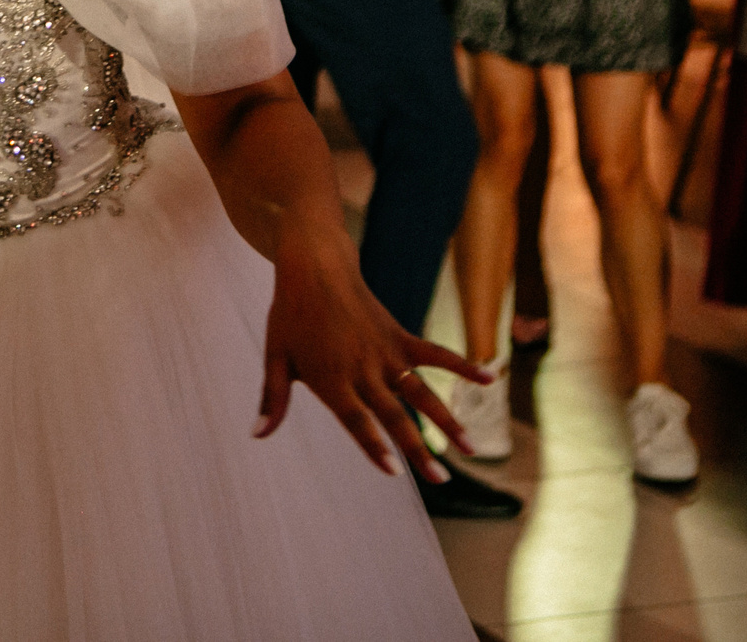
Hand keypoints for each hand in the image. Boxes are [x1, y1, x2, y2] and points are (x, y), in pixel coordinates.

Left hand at [261, 227, 487, 479]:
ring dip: (447, 421)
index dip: (374, 446)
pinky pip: (435, 353)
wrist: (314, 266)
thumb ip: (272, 399)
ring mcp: (385, 352)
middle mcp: (362, 370)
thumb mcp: (276, 357)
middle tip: (440, 480)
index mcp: (331, 379)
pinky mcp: (400, 336)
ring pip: (421, 392)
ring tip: (469, 449)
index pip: (356, 421)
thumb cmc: (291, 315)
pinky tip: (489, 378)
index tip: (394, 471)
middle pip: (394, 415)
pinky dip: (462, 365)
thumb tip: (256, 435)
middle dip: (417, 449)